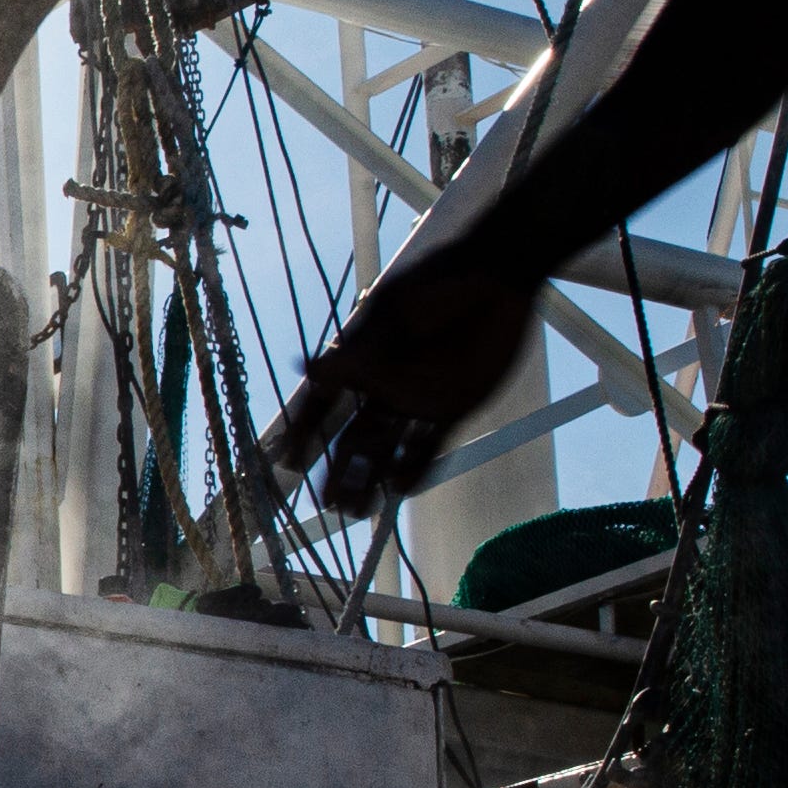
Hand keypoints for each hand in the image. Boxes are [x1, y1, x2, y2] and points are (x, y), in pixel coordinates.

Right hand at [272, 255, 542, 517]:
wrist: (499, 277)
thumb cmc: (439, 282)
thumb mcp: (395, 314)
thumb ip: (359, 351)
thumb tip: (309, 370)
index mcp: (362, 360)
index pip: (325, 402)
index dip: (305, 431)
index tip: (288, 460)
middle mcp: (385, 386)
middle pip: (354, 438)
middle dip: (339, 471)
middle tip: (327, 501)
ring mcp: (418, 400)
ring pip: (387, 450)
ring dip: (371, 479)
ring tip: (358, 510)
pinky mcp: (454, 409)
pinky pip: (430, 447)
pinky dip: (414, 469)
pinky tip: (400, 489)